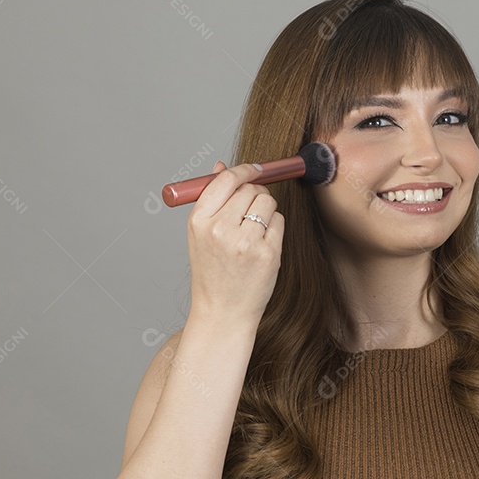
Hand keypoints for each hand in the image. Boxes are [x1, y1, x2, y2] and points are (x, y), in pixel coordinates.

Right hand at [186, 160, 284, 325]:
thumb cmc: (212, 272)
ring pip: (268, 202)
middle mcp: (220, 230)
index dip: (244, 170)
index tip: (255, 169)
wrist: (222, 312)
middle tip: (250, 213)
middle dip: (255, 194)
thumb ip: (211, 199)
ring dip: (266, 211)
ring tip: (254, 232)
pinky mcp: (268, 254)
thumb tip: (221, 166)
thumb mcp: (200, 235)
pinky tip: (262, 245)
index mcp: (199, 221)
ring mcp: (246, 242)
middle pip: (251, 189)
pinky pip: (279, 221)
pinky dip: (275, 228)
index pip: (226, 180)